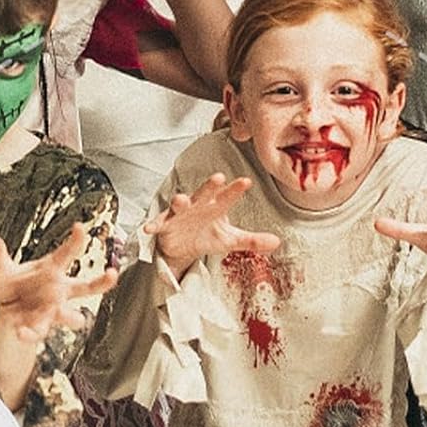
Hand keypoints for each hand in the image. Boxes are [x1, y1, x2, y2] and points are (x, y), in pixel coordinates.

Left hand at [0, 224, 117, 345]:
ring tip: (63, 313)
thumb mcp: (2, 270)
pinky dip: (30, 332)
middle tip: (113, 274)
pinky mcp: (40, 327)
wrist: (8, 314)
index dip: (76, 240)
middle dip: (101, 282)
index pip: (67, 254)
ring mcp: (52, 311)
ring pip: (71, 315)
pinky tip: (21, 331)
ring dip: (68, 316)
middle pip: (86, 287)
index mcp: (52, 271)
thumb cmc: (14, 287)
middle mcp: (59, 291)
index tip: (80, 227)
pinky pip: (39, 332)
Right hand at [143, 174, 279, 280]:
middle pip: (204, 193)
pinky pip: (159, 224)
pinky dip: (153, 225)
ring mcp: (180, 214)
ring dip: (180, 201)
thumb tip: (277, 241)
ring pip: (179, 205)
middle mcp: (198, 206)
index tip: (246, 181)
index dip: (236, 190)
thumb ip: (252, 240)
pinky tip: (149, 228)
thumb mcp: (231, 240)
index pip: (228, 197)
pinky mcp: (165, 225)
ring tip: (181, 200)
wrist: (183, 248)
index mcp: (216, 207)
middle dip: (210, 186)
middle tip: (218, 178)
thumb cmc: (207, 236)